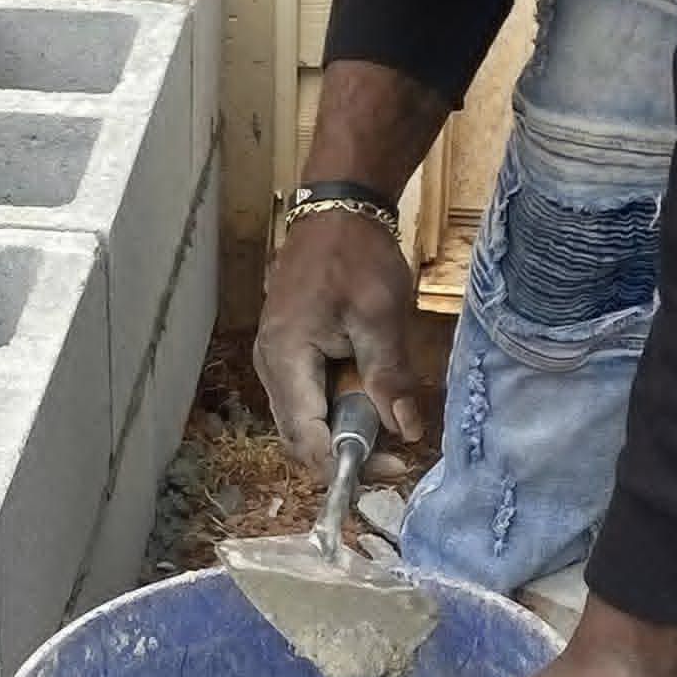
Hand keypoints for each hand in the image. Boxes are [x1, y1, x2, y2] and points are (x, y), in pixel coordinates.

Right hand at [254, 209, 424, 474]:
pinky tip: (368, 409)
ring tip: (386, 437)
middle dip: (346, 456)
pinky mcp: (287, 354)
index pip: (308, 436)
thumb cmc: (356, 256)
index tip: (394, 466)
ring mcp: (274, 361)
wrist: (336, 210)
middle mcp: (269, 366)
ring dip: (343, 435)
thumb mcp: (380, 316)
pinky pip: (307, 400)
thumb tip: (407, 431)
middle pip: (300, 438)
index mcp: (285, 359)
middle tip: (395, 459)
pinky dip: (337, 413)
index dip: (346, 462)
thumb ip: (389, 377)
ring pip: (303, 422)